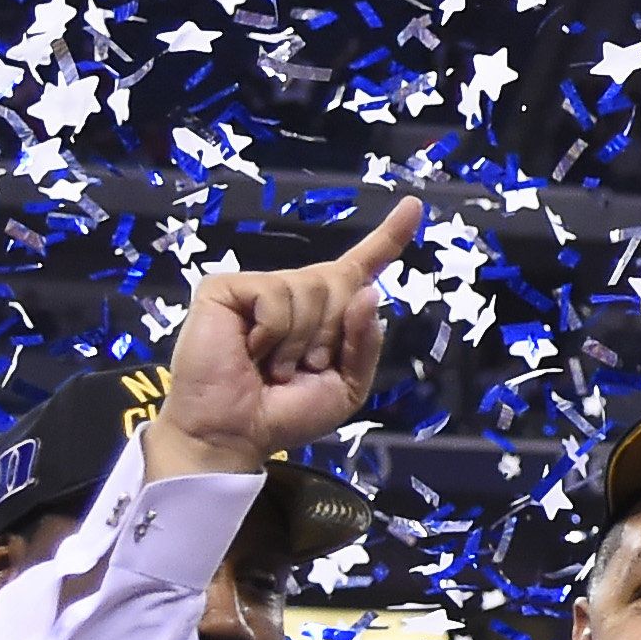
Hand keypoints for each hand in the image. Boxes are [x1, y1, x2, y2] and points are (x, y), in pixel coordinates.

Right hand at [154, 199, 419, 476]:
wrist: (235, 433)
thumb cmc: (285, 413)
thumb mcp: (346, 385)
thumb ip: (364, 342)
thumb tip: (370, 291)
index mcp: (325, 312)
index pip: (361, 267)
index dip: (390, 236)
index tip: (415, 206)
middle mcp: (294, 291)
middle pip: (343, 282)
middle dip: (332, 332)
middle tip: (302, 366)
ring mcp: (258, 287)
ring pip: (311, 288)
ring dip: (302, 339)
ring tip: (274, 365)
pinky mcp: (225, 288)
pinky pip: (276, 294)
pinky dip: (274, 330)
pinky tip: (252, 350)